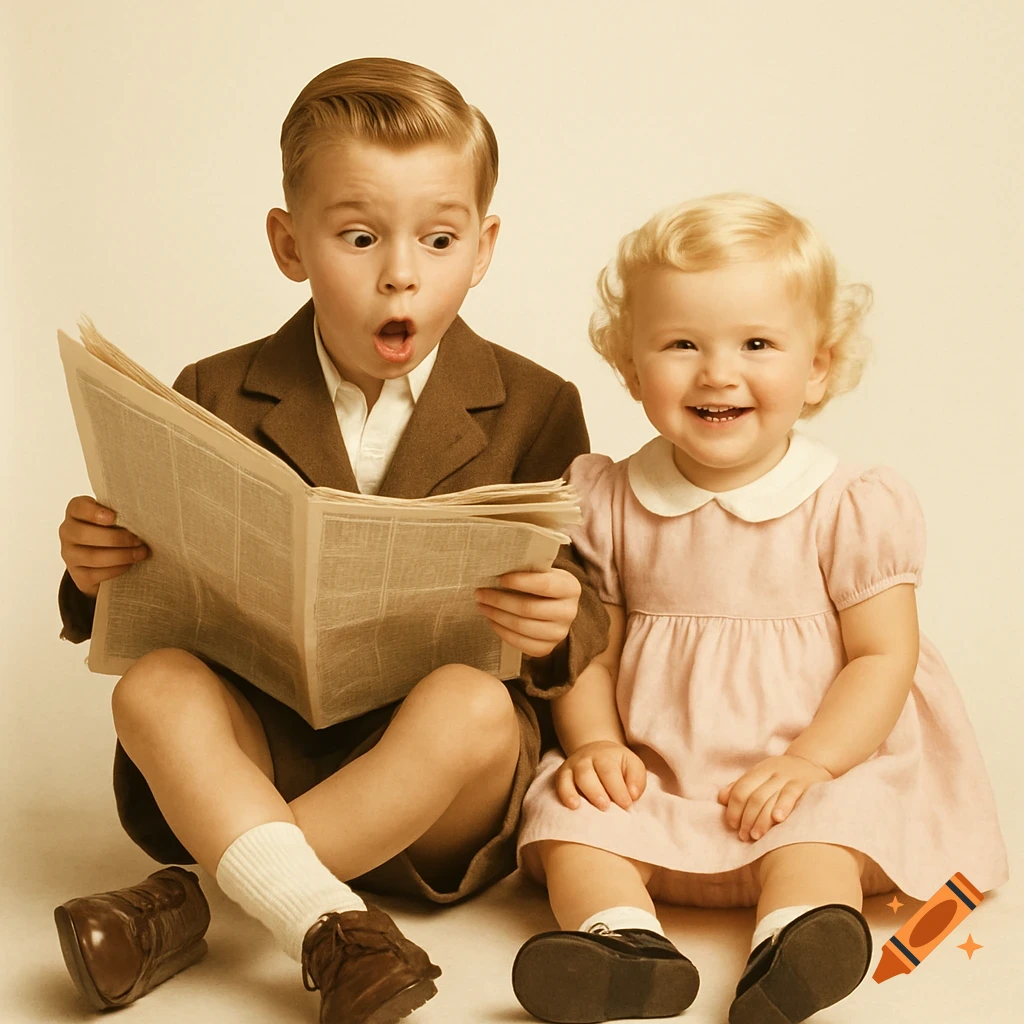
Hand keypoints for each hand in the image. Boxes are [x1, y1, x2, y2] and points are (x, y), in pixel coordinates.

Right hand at [59, 495, 148, 596]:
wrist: (100, 560)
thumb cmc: (111, 531)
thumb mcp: (113, 519)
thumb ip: (120, 514)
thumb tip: (142, 518)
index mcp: (76, 513)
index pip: (78, 507)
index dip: (94, 512)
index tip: (114, 517)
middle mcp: (68, 532)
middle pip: (84, 534)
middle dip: (116, 538)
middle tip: (138, 540)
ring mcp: (70, 555)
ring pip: (92, 556)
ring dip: (121, 555)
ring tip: (140, 553)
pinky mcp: (78, 575)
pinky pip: (96, 574)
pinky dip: (116, 569)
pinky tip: (129, 565)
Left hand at [475, 567, 580, 657]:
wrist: (555, 609)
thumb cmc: (543, 584)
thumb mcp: (543, 573)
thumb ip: (527, 570)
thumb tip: (496, 569)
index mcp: (570, 588)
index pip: (544, 585)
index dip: (519, 582)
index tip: (499, 578)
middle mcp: (569, 612)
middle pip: (528, 609)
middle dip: (500, 600)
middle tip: (480, 593)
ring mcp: (559, 633)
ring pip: (521, 627)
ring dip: (496, 616)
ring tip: (482, 606)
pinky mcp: (547, 648)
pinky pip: (520, 643)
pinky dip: (501, 631)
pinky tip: (492, 620)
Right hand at [555, 740, 646, 810]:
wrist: (596, 751)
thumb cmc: (618, 765)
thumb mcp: (633, 766)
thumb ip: (636, 780)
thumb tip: (632, 795)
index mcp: (607, 756)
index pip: (610, 772)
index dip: (618, 789)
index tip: (626, 805)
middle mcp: (587, 758)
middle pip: (588, 773)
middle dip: (596, 791)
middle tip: (605, 807)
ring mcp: (573, 765)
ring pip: (574, 777)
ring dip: (576, 792)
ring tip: (581, 807)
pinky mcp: (563, 774)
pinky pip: (561, 783)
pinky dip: (564, 794)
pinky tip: (572, 806)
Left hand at [718, 754, 832, 841]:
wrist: (812, 763)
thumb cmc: (782, 775)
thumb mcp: (761, 776)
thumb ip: (742, 786)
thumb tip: (721, 798)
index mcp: (759, 770)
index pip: (741, 789)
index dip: (734, 808)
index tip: (733, 825)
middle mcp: (773, 772)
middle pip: (754, 796)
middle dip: (746, 818)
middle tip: (744, 836)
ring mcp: (789, 777)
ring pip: (769, 798)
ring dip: (760, 819)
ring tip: (756, 836)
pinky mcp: (805, 784)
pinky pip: (791, 795)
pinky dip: (782, 806)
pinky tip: (777, 819)